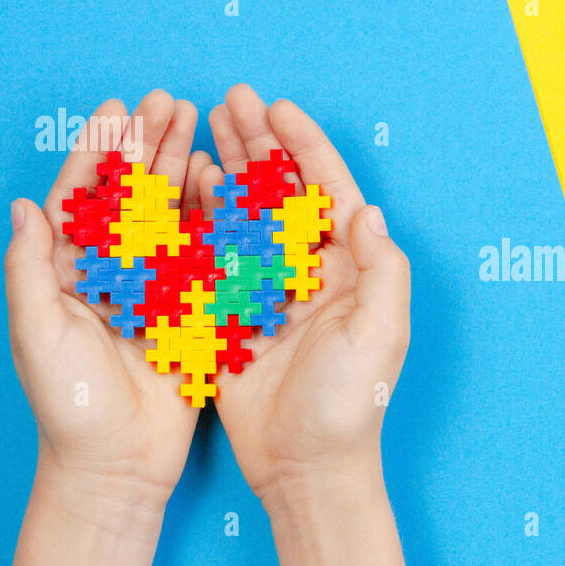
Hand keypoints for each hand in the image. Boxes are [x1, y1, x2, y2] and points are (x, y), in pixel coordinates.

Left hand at [5, 90, 214, 504]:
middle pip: (131, 195)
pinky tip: (222, 181)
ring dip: (180, 168)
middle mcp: (112, 273)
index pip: (84, 197)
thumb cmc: (68, 405)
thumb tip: (24, 205)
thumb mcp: (38, 333)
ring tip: (198, 123)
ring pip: (169, 214)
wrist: (119, 463)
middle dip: (148, 145)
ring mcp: (154, 288)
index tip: (118, 108)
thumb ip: (30, 269)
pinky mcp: (190, 310)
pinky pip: (203, 253)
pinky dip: (212, 216)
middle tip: (169, 101)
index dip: (100, 151)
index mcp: (68, 272)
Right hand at [201, 84, 410, 508]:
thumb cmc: (351, 405)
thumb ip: (382, 271)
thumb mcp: (379, 335)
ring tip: (203, 123)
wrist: (306, 467)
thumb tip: (368, 210)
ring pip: (245, 213)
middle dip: (259, 144)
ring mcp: (269, 289)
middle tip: (230, 99)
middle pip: (282, 192)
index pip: (328, 192)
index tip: (277, 107)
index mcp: (351, 269)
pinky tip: (182, 184)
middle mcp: (311, 271)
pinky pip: (214, 254)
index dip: (305, 147)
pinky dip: (199, 217)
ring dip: (227, 169)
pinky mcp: (233, 313)